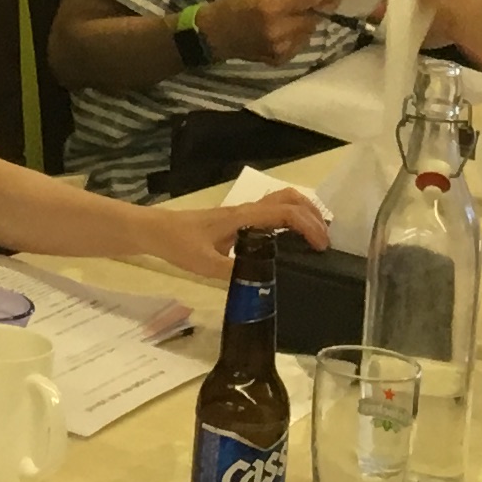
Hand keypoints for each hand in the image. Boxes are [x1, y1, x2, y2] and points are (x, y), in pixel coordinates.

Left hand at [136, 189, 328, 277]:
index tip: (321, 247)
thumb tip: (262, 283)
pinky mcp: (238, 219)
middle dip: (313, 214)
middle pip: (289, 198)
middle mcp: (247, 210)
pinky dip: (290, 218)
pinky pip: (272, 211)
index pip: (285, 213)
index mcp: (243, 217)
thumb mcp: (205, 265)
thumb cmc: (179, 244)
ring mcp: (243, 213)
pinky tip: (291, 240)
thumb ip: (233, 272)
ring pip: (281, 201)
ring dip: (303, 212)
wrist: (157, 231)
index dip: (308, 226)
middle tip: (325, 241)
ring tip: (316, 237)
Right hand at [199, 0, 344, 66]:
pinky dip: (297, 36)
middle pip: (314, 17)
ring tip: (292, 17)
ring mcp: (281, 47)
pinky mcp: (279, 59)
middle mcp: (281, 27)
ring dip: (306, 23)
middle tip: (312, 2)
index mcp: (274, 4)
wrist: (216, 33)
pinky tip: (284, 31)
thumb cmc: (238, 2)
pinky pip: (299, 44)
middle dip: (317, 9)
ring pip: (309, 32)